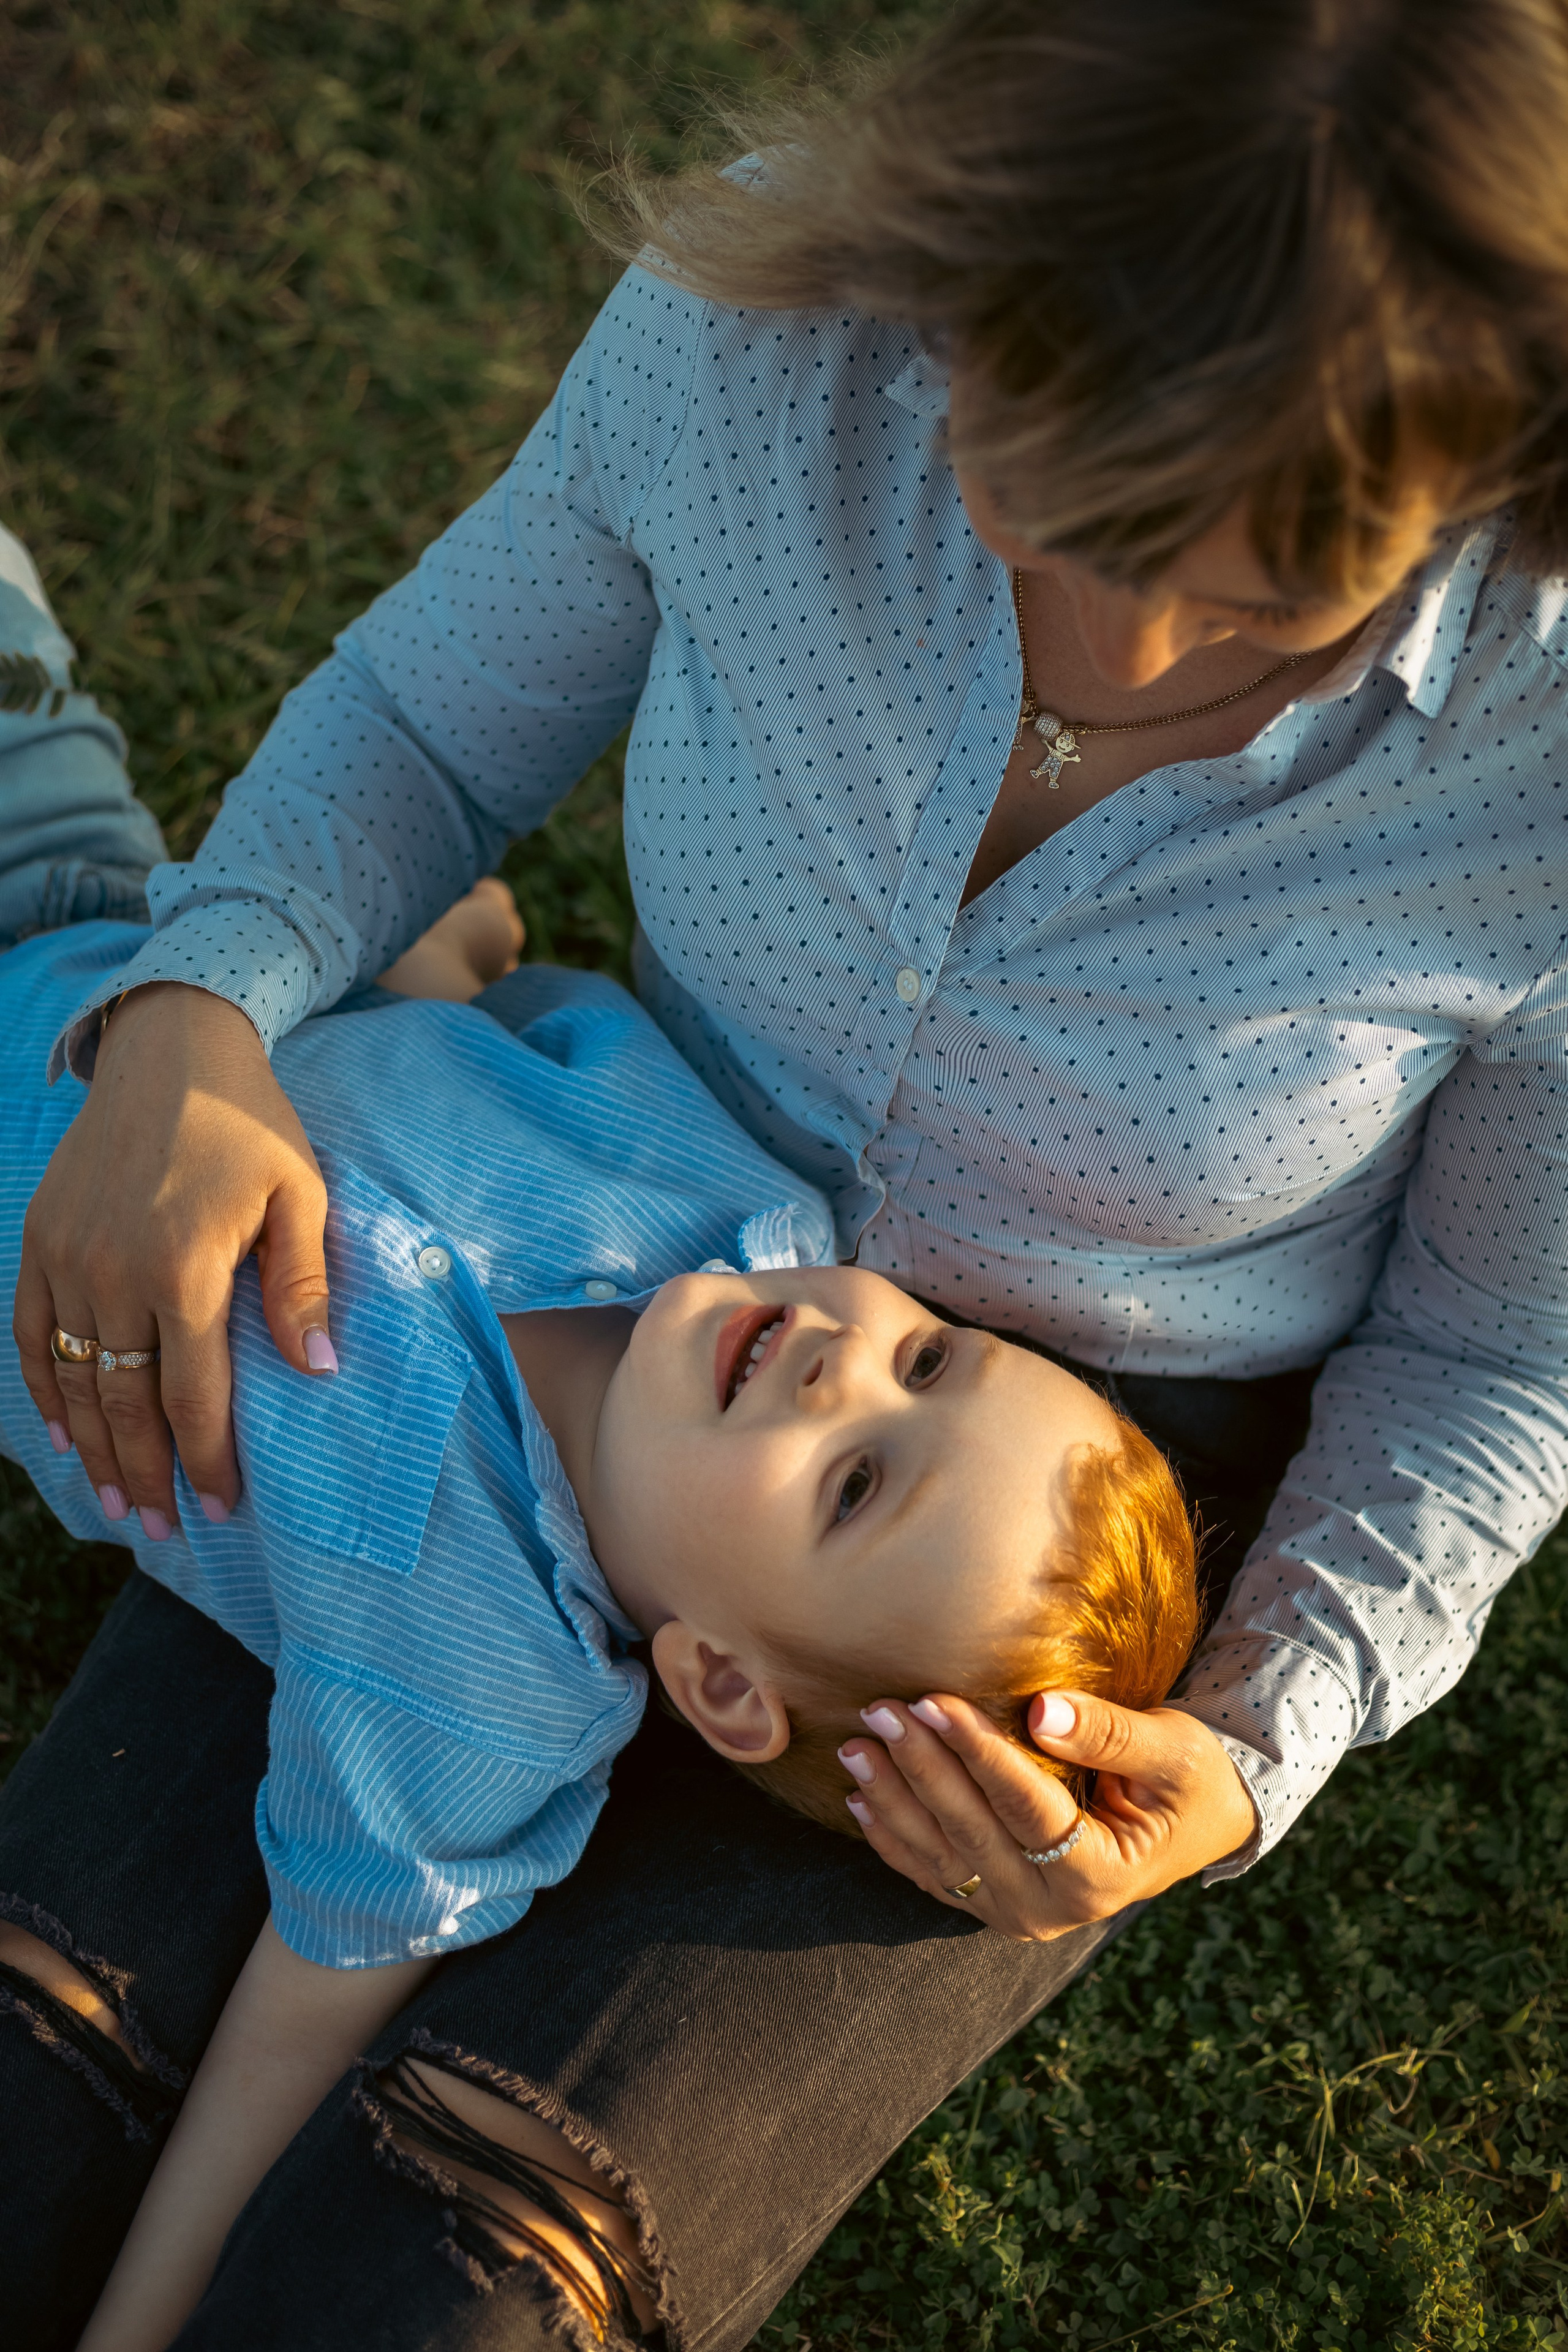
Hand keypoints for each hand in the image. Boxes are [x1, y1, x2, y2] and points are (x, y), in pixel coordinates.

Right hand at [14, 983, 334, 1532]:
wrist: (170, 1049)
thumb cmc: (249, 1124)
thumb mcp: (300, 1193)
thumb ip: (300, 1285)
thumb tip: (317, 1371)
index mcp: (185, 1270)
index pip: (193, 1396)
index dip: (205, 1460)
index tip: (221, 1506)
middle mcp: (114, 1273)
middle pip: (124, 1402)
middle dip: (144, 1473)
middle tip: (159, 1527)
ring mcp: (67, 1257)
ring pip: (72, 1378)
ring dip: (91, 1448)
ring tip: (115, 1501)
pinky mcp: (40, 1238)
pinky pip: (29, 1331)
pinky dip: (43, 1387)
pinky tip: (61, 1432)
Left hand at [838, 1690, 1258, 1939]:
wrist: (1198, 1821)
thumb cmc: (1191, 1778)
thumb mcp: (1172, 1749)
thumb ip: (1108, 1733)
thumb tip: (1042, 1709)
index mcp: (1102, 1876)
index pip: (1027, 1807)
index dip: (978, 1753)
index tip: (934, 1701)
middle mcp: (1053, 1908)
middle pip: (973, 1832)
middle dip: (922, 1768)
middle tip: (881, 1710)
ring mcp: (1018, 1913)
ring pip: (942, 1858)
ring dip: (893, 1801)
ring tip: (856, 1747)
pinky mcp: (995, 1903)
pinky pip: (935, 1874)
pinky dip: (894, 1838)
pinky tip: (860, 1796)